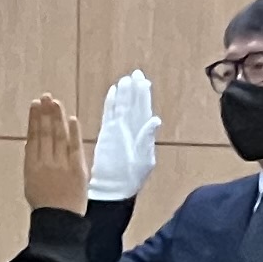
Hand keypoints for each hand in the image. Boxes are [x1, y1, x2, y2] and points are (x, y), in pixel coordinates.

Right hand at [21, 93, 86, 214]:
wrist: (58, 222)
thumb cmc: (44, 205)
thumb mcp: (31, 183)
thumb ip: (32, 162)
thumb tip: (31, 143)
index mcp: (31, 166)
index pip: (34, 137)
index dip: (35, 120)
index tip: (35, 105)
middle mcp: (45, 162)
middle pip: (46, 133)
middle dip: (45, 113)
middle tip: (46, 97)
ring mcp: (61, 165)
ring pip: (58, 136)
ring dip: (57, 118)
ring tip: (55, 102)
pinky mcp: (77, 170)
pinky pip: (74, 147)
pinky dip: (73, 132)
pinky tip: (71, 119)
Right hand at [86, 70, 159, 201]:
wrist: (113, 188)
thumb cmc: (131, 177)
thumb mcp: (144, 159)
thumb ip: (147, 138)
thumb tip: (155, 119)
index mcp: (142, 134)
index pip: (143, 109)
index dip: (144, 95)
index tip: (144, 80)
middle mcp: (130, 128)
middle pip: (133, 104)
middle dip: (134, 89)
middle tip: (136, 72)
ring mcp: (118, 130)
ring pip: (121, 106)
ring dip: (123, 93)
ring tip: (124, 79)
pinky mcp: (107, 133)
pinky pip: (108, 114)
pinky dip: (110, 102)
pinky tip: (112, 91)